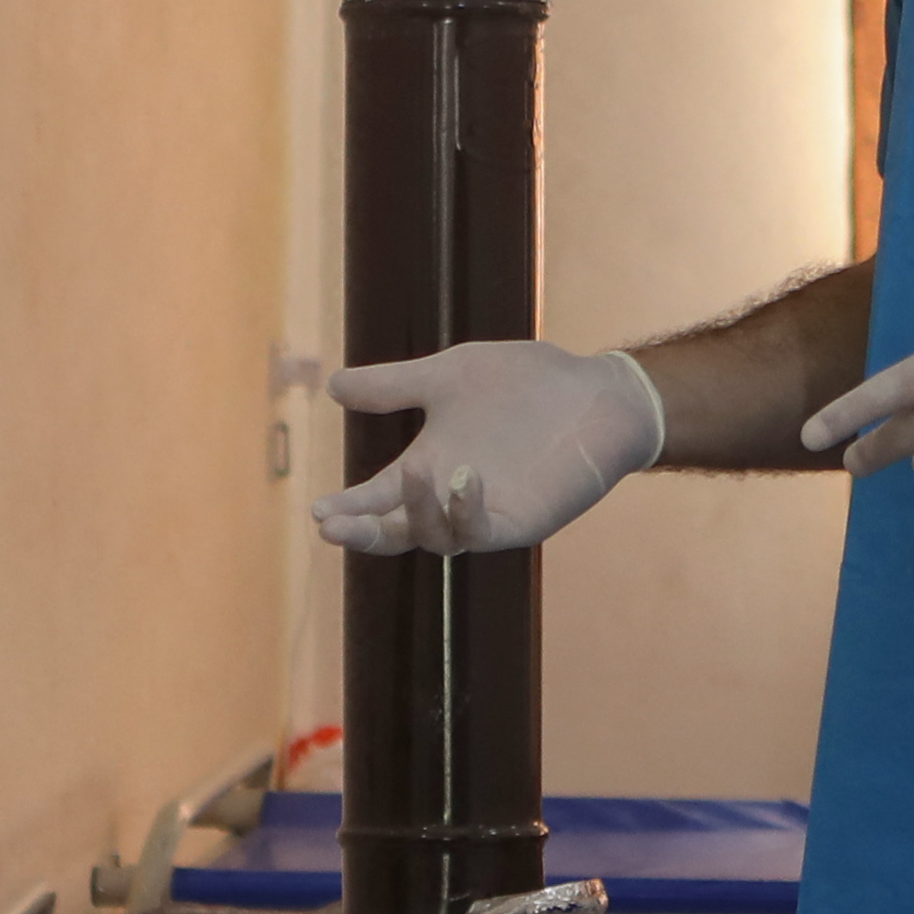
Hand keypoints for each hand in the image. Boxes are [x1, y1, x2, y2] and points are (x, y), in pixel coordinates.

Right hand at [310, 342, 666, 555]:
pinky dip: (466, 511)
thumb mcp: (448, 376)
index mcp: (428, 467)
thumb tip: (332, 385)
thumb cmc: (524, 383)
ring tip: (415, 470)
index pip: (378, 499)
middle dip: (363, 531)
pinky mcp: (521, 520)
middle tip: (333, 524)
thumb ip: (393, 385)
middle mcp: (450, 498)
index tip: (318, 510)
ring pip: (436, 537)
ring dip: (418, 510)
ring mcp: (485, 512)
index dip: (348, 509)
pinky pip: (483, 531)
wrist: (594, 390)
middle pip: (397, 531)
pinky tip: (464, 478)